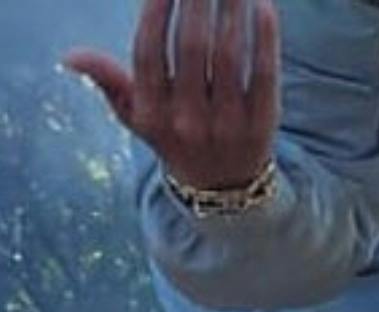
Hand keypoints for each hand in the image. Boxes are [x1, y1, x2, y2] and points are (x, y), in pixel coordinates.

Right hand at [63, 0, 280, 190]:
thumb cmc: (172, 133)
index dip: (155, 13)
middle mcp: (190, 119)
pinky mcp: (263, 123)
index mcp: (152, 112)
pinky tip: (262, 6)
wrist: (223, 185)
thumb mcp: (134, 115)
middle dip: (195, 2)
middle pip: (192, 48)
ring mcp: (229, 122)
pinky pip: (265, 74)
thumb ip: (107, 81)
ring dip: (232, 11)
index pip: (149, 54)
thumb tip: (71, 57)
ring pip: (229, 56)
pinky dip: (265, 39)